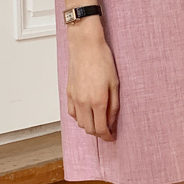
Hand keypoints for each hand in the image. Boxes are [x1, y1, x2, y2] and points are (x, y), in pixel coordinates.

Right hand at [66, 20, 119, 140]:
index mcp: (98, 102)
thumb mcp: (115, 84)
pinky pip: (72, 113)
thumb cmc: (102, 61)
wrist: (85, 46)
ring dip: (89, 125)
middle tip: (107, 130)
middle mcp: (84, 103)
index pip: (101, 129)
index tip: (112, 137)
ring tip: (98, 120)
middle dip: (99, 133)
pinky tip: (86, 112)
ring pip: (79, 123)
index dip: (107, 137)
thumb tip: (112, 121)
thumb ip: (113, 106)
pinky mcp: (68, 93)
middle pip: (89, 129)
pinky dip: (79, 117)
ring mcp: (74, 98)